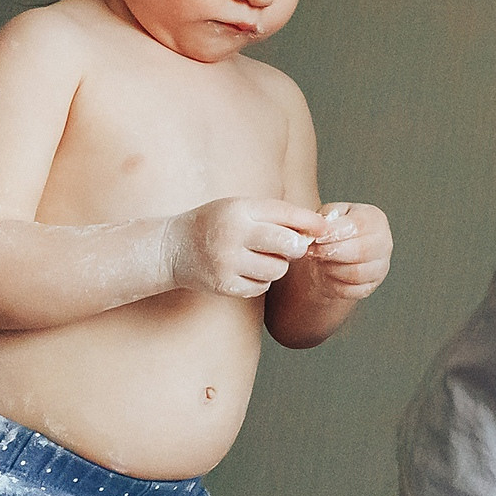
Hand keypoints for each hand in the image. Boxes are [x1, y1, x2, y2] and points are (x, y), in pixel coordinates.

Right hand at [165, 197, 325, 297]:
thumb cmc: (216, 223)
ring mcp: (227, 262)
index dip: (310, 221)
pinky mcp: (223, 285)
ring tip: (262, 257)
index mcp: (238, 210)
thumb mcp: (240, 208)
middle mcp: (232, 235)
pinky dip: (261, 280)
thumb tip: (317, 228)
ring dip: (278, 265)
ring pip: (278, 269)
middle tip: (292, 247)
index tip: (324, 228)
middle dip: (296, 247)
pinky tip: (247, 270)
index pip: (285, 213)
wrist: (171, 247)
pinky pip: (261, 287)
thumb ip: (275, 215)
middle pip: (287, 244)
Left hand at [302, 202, 392, 300]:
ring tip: (318, 261)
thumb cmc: (334, 230)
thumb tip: (317, 228)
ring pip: (356, 273)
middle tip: (312, 251)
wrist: (334, 254)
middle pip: (361, 251)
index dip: (335, 233)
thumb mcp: (327, 216)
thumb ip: (323, 219)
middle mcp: (383, 242)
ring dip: (331, 268)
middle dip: (331, 252)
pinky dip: (333, 285)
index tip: (316, 238)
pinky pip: (351, 290)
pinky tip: (325, 274)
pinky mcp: (371, 286)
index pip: (359, 225)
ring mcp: (380, 266)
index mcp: (374, 219)